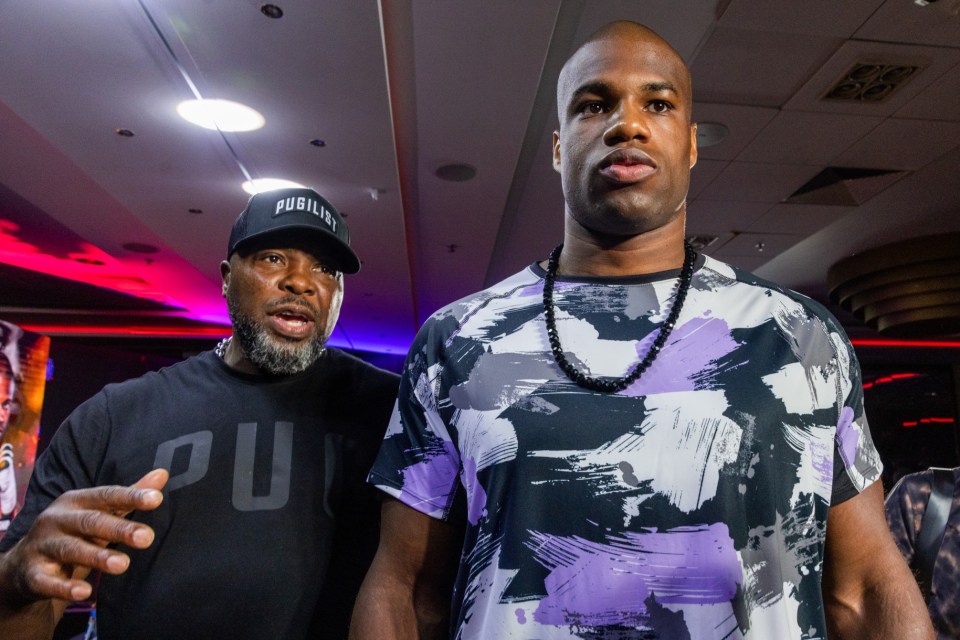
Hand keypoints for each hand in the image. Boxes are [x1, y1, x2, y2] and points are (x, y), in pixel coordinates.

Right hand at [0, 468, 167, 606]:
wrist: (23, 564)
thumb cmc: (74, 532)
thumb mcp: (98, 512)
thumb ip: (129, 496)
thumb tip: (163, 474)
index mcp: (75, 501)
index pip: (106, 496)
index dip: (131, 497)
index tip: (157, 498)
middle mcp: (57, 519)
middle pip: (90, 522)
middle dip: (119, 529)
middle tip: (147, 538)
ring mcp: (42, 546)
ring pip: (71, 550)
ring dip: (97, 557)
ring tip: (123, 565)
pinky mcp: (32, 574)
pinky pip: (48, 582)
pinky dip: (65, 587)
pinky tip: (85, 593)